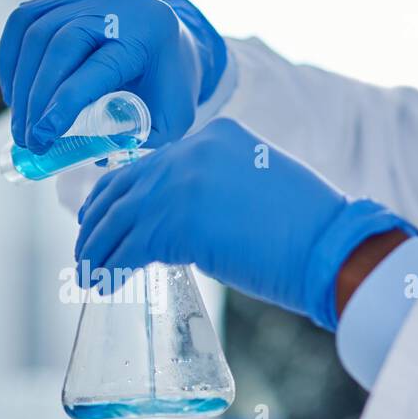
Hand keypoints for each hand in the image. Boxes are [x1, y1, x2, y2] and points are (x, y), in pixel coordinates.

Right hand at [0, 0, 226, 152]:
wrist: (173, 42)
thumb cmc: (170, 86)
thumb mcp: (169, 119)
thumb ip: (135, 139)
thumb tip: (89, 158)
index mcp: (150, 32)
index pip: (98, 67)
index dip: (64, 103)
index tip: (43, 139)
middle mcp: (119, 2)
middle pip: (61, 44)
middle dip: (36, 98)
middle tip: (28, 139)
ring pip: (36, 31)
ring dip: (20, 83)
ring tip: (21, 122)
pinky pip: (23, 20)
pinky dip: (10, 58)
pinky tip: (14, 92)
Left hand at [75, 118, 417, 329]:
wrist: (331, 246)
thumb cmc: (308, 229)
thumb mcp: (257, 185)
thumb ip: (215, 189)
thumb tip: (181, 223)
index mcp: (214, 135)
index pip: (150, 161)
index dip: (120, 191)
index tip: (104, 213)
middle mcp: (191, 151)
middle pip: (124, 184)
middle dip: (98, 218)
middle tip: (86, 245)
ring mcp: (180, 183)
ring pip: (118, 217)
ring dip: (97, 248)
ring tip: (88, 271)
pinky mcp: (175, 222)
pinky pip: (126, 247)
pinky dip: (110, 267)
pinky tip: (103, 282)